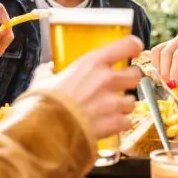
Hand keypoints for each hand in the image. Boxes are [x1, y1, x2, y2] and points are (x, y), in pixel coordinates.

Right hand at [29, 35, 143, 140]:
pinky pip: (127, 121)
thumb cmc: (42, 104)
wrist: (44, 132)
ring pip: (132, 101)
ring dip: (123, 106)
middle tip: (119, 85)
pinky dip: (120, 124)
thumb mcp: (42, 81)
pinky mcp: (114, 123)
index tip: (134, 49)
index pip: (126, 45)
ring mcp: (112, 102)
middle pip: (136, 74)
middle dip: (129, 80)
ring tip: (108, 110)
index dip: (133, 47)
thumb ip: (48, 73)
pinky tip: (107, 124)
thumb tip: (45, 70)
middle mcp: (106, 79)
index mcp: (92, 63)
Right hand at [150, 29, 177, 88]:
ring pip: (158, 52)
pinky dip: (158, 65)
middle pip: (166, 52)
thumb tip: (175, 85)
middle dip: (165, 71)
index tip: (173, 84)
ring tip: (166, 81)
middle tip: (169, 85)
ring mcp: (175, 40)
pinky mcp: (169, 46)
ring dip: (159, 68)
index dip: (174, 71)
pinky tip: (164, 76)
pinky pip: (157, 54)